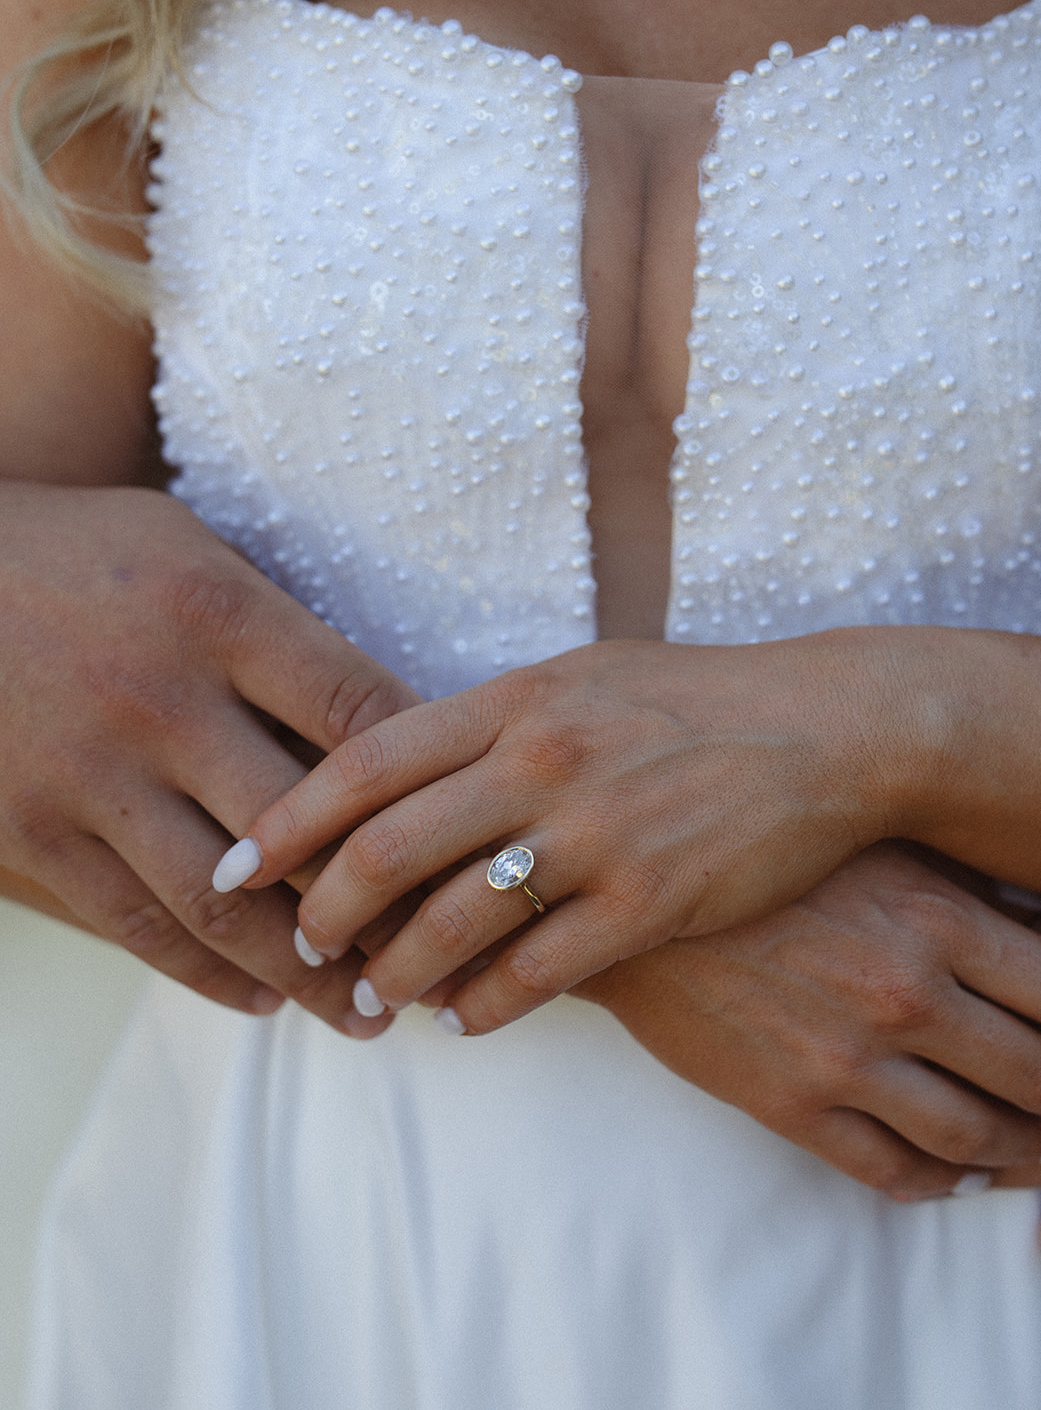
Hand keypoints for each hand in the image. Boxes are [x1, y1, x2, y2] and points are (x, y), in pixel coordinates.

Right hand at [0, 480, 417, 1032]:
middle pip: (307, 832)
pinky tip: (262, 1000)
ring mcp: (89, 775)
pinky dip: (208, 975)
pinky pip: (137, 925)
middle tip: (441, 957)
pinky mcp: (30, 832)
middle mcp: (160, 701)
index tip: (472, 839)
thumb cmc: (88, 555)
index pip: (361, 716)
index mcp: (220, 618)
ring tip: (364, 1013)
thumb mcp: (196, 553)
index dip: (430, 790)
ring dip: (304, 975)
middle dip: (385, 907)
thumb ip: (283, 633)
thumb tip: (388, 729)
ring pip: (223, 904)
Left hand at [240, 634, 900, 1029]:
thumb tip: (406, 761)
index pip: (368, 759)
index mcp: (516, 697)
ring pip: (455, 920)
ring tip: (374, 1001)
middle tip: (303, 946)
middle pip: (390, 846)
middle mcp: (543, 759)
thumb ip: (495, 716)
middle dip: (326, 909)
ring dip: (398, 972)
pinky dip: (488, 1006)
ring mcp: (598, 832)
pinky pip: (541, 971)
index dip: (291, 817)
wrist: (826, 730)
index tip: (244, 863)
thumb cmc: (695, 700)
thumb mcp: (583, 676)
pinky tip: (466, 1021)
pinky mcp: (652, 899)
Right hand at [569, 844, 1040, 1232]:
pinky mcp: (792, 1106)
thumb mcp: (867, 846)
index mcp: (934, 918)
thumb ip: (963, 890)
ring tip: (1037, 1146)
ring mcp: (846, 1059)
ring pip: (977, 1137)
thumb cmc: (756, 856)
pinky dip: (943, 1183)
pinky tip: (956, 1170)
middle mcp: (904, 994)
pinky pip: (895, 1173)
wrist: (626, 897)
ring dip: (1024, 1152)